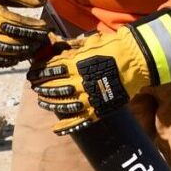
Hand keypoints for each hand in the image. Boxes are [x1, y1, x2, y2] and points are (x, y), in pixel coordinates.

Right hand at [0, 0, 48, 67]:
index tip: (45, 26)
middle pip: (17, 42)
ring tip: (32, 47)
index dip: (36, 28)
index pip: (21, 26)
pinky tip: (15, 55)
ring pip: (7, 55)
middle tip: (42, 39)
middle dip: (33, 41)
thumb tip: (42, 1)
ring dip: (23, 52)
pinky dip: (7, 60)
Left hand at [31, 8, 170, 131]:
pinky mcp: (99, 109)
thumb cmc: (114, 48)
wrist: (138, 61)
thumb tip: (55, 43)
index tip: (33, 73)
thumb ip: (72, 46)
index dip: (38, 72)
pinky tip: (56, 128)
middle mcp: (79, 82)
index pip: (49, 69)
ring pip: (62, 105)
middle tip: (35, 87)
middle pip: (52, 87)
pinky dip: (66, 126)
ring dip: (49, 104)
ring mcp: (88, 97)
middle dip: (41, 87)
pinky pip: (80, 120)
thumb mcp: (90, 42)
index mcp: (75, 64)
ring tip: (43, 102)